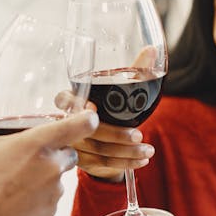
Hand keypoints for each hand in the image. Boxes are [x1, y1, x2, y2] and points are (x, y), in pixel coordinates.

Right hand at [0, 71, 98, 215]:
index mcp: (35, 145)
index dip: (85, 118)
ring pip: (58, 177)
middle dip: (52, 151)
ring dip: (43, 175)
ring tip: (12, 180)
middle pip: (67, 151)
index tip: (83, 116)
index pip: (80, 125)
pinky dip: (38, 197)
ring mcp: (52, 195)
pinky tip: (13, 199)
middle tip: (22, 155)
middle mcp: (50, 169)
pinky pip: (51, 200)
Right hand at [72, 45, 156, 181]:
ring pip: (99, 151)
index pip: (63, 100)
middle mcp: (68, 124)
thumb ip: (135, 71)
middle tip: (138, 135)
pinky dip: (125, 164)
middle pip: (88, 130)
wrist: (107, 137)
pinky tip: (142, 161)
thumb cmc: (112, 105)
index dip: (73, 104)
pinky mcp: (82, 161)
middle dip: (115, 134)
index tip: (91, 106)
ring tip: (148, 150)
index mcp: (72, 101)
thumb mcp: (122, 88)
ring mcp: (74, 145)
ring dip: (126, 152)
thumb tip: (151, 50)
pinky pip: (103, 165)